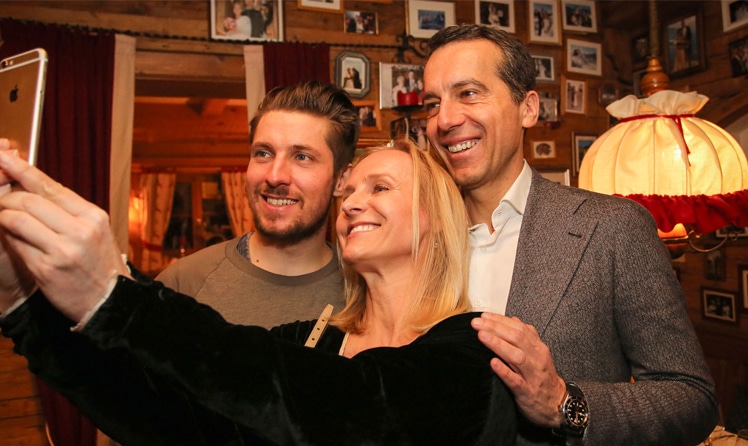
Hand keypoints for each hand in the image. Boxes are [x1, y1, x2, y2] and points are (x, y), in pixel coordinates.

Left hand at [0, 146, 129, 321]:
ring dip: (4, 216)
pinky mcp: (46, 269)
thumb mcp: (94, 230)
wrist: (109, 301)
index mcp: (93, 216)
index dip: (22, 170)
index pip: (50, 186)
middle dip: (8, 198)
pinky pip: (16, 244)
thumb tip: (31, 185)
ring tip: (5, 219)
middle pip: (29, 200)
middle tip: (2, 201)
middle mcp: (80, 230)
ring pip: (17, 220)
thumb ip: (67, 209)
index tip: (3, 157)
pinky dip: (9, 238)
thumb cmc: (98, 263)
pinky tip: (12, 239)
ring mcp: (63, 250)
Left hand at [472, 312, 566, 427]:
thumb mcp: (538, 353)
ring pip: (516, 357)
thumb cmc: (542, 377)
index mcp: (538, 347)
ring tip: (482, 336)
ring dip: (498, 345)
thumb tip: (512, 320)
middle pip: (516, 338)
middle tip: (477, 323)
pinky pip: (515, 381)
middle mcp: (537, 358)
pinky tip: (493, 363)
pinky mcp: (527, 391)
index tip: (484, 316)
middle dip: (495, 328)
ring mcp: (532, 375)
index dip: (501, 320)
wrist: (557, 403)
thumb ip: (526, 336)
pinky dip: (504, 371)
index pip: (519, 328)